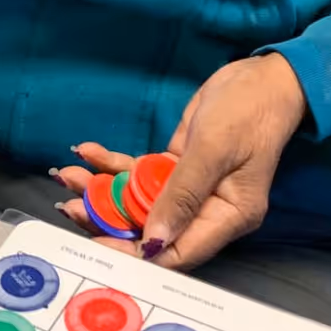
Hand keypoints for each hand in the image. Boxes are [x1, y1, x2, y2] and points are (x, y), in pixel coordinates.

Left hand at [55, 55, 307, 270]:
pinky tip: (87, 153)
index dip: (136, 253)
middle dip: (108, 220)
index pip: (177, 252)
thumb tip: (154, 240)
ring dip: (103, 190)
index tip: (98, 241)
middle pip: (151, 230)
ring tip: (68, 175)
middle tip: (71, 205)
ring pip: (138, 202)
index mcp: (227, 217)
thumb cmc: (248, 111)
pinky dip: (113, 166)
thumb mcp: (213, 150)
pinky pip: (139, 176)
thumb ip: (182, 195)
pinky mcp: (176, 169)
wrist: (261, 77)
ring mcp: (189, 191)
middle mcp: (207, 211)